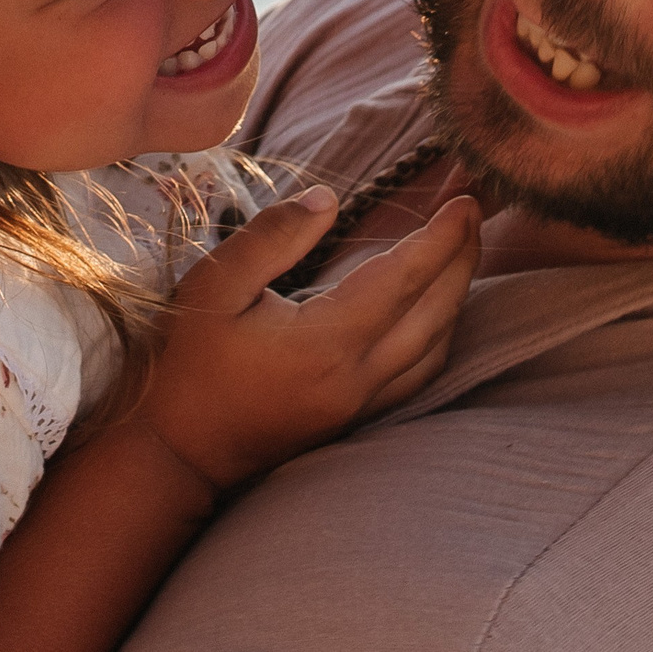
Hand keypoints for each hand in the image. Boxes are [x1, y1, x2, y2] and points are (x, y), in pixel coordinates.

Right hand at [132, 184, 479, 490]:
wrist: (176, 454)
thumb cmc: (188, 365)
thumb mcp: (214, 287)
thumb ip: (271, 237)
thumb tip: (328, 199)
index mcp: (327, 341)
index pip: (404, 279)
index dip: (441, 237)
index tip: (465, 199)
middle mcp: (357, 378)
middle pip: (436, 312)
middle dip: (463, 257)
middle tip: (477, 209)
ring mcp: (360, 404)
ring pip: (435, 347)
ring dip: (456, 296)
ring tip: (463, 249)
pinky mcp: (354, 419)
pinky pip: (419, 373)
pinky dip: (440, 334)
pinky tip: (437, 309)